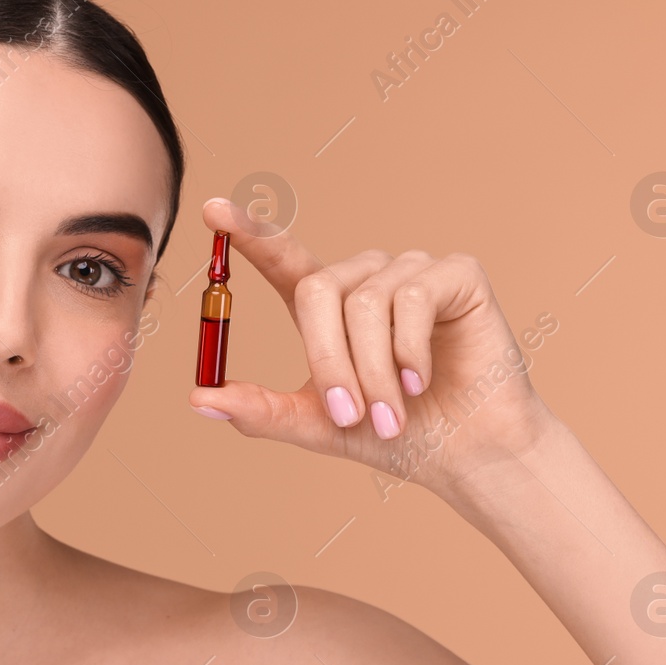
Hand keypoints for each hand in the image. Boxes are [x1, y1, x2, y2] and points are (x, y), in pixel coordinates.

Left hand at [187, 197, 559, 493]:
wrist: (467, 454)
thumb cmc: (396, 436)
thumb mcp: (318, 425)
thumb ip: (260, 410)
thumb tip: (198, 397)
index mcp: (329, 306)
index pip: (283, 258)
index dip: (249, 233)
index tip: (214, 209)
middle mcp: (367, 278)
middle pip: (319, 288)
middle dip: (328, 359)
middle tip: (349, 414)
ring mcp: (412, 271)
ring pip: (364, 303)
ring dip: (373, 370)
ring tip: (392, 414)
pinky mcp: (456, 273)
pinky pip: (411, 298)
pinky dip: (409, 350)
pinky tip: (421, 381)